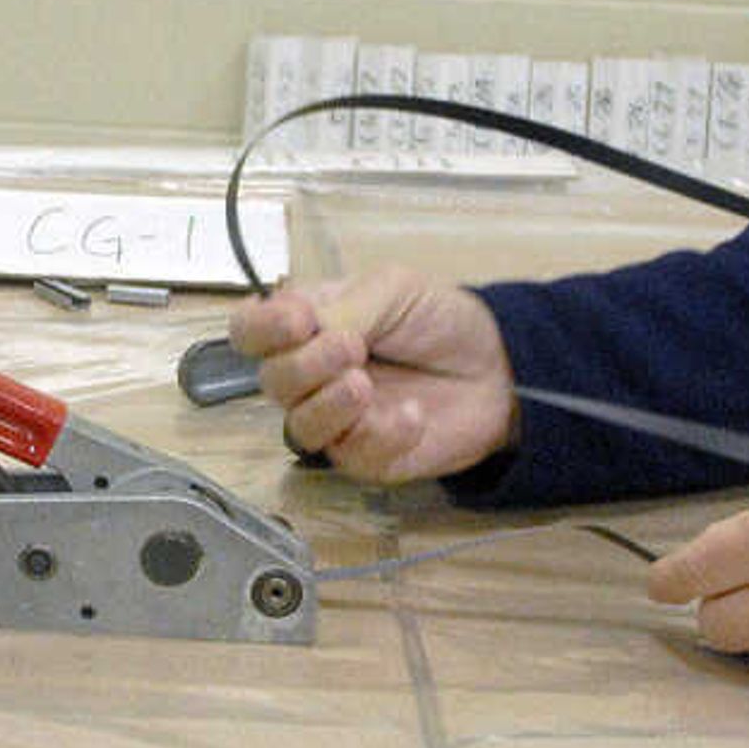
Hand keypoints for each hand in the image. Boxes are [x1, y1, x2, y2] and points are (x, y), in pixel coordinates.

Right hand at [227, 268, 517, 482]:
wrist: (499, 368)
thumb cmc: (439, 321)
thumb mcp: (393, 289)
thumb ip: (345, 307)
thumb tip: (304, 329)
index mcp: (306, 326)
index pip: (249, 332)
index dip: (260, 329)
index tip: (299, 320)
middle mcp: (311, 376)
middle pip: (271, 382)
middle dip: (304, 365)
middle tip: (351, 348)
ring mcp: (336, 421)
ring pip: (300, 427)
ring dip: (328, 405)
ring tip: (365, 385)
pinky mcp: (367, 458)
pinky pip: (352, 456)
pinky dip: (379, 434)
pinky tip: (411, 415)